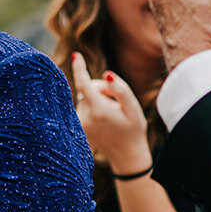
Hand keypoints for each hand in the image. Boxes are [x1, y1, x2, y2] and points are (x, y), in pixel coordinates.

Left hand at [69, 54, 150, 172]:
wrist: (127, 156)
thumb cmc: (134, 131)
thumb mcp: (133, 108)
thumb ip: (120, 89)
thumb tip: (106, 74)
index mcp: (98, 110)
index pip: (84, 83)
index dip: (79, 68)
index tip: (76, 55)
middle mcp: (85, 117)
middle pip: (88, 89)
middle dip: (101, 89)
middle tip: (117, 102)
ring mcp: (80, 124)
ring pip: (85, 98)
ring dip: (97, 100)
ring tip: (112, 114)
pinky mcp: (78, 129)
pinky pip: (81, 108)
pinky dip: (91, 107)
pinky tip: (103, 119)